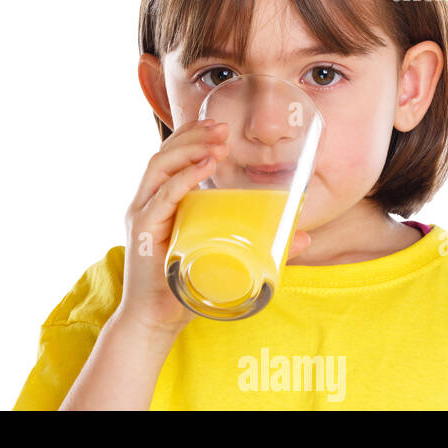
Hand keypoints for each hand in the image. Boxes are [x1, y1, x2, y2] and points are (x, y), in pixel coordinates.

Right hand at [116, 119, 311, 337]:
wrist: (156, 320)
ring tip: (217, 142)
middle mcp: (147, 203)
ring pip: (160, 168)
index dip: (192, 137)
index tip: (219, 127)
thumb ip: (261, 245)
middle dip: (194, 136)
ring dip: (189, 149)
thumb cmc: (185, 287)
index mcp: (160, 203)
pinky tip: (202, 168)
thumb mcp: (224, 256)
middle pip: (165, 156)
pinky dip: (182, 180)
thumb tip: (304, 235)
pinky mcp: (143, 231)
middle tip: (223, 128)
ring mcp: (143, 215)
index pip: (171, 158)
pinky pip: (162, 197)